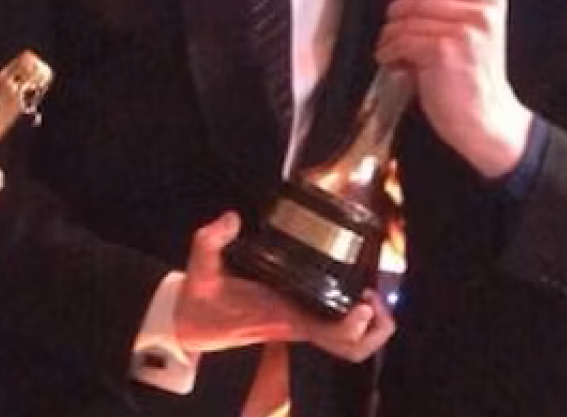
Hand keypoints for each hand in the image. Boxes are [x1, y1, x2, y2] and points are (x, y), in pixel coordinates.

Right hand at [173, 213, 392, 359]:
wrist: (191, 325)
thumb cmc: (201, 299)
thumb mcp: (200, 266)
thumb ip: (211, 240)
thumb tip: (231, 219)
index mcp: (281, 315)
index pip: (328, 333)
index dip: (354, 324)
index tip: (364, 301)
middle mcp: (297, 325)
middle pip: (351, 347)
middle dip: (375, 329)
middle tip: (372, 297)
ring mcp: (300, 327)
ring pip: (349, 346)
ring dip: (370, 329)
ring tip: (369, 297)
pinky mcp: (298, 322)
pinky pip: (337, 332)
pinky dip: (353, 321)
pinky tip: (351, 295)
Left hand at [376, 0, 531, 177]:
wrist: (486, 119)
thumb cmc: (472, 79)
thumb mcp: (473, 33)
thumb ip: (450, 8)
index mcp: (490, 2)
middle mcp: (480, 13)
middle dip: (397, 17)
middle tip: (393, 34)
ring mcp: (464, 31)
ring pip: (406, 20)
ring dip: (389, 37)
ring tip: (392, 52)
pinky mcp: (444, 50)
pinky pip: (401, 41)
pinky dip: (389, 52)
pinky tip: (393, 63)